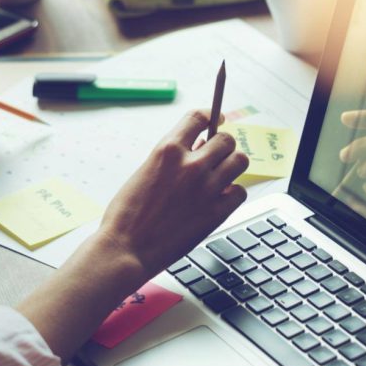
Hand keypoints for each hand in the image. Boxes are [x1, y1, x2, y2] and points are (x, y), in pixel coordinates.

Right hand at [17, 110, 248, 361]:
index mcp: (168, 150)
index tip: (218, 119)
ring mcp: (207, 188)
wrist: (126, 249)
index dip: (212, 116)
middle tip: (217, 156)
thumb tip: (195, 150)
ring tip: (222, 175)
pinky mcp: (216, 212)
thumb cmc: (127, 215)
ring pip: (240, 161)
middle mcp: (191, 165)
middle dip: (222, 145)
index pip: (199, 118)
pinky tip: (221, 198)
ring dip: (232, 165)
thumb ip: (171, 160)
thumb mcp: (144, 173)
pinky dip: (233, 193)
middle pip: (226, 140)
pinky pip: (240, 192)